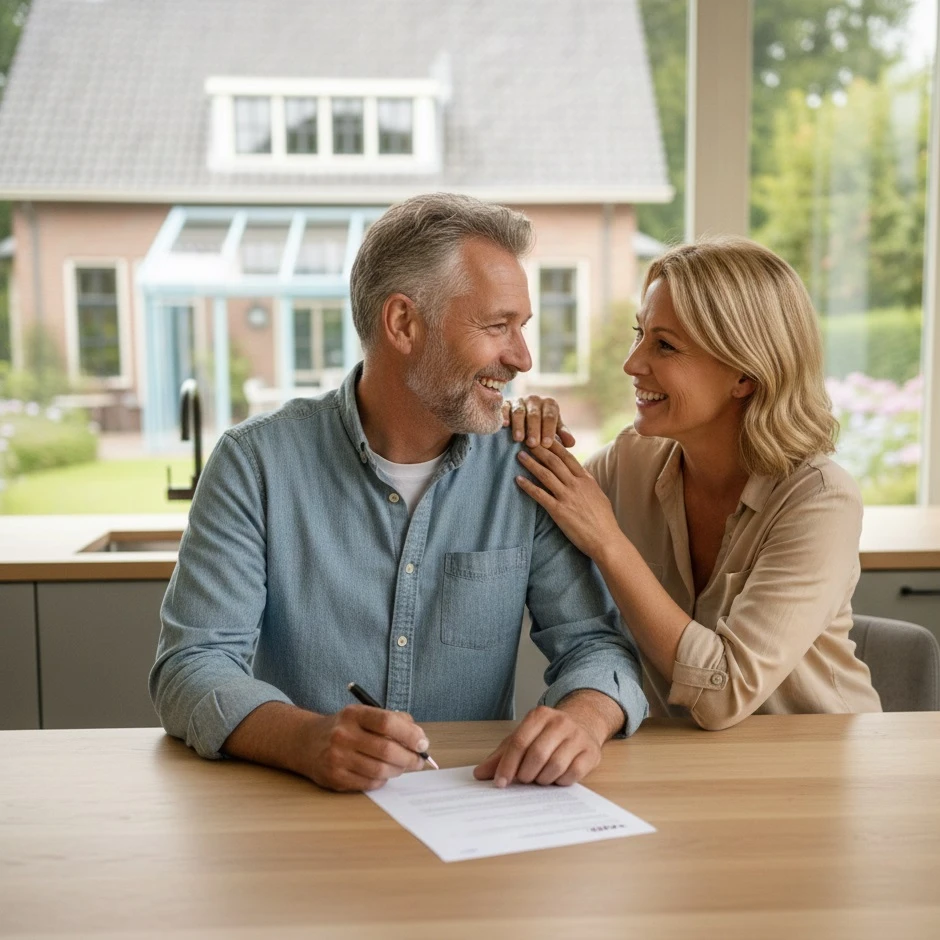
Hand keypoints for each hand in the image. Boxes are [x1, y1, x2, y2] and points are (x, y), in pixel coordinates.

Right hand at [302, 705, 429, 791]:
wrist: (307, 742)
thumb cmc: (346, 728)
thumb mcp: (364, 714)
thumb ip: (394, 720)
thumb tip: (419, 738)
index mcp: (354, 714)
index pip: (387, 722)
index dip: (410, 734)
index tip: (423, 743)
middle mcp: (343, 735)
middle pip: (386, 750)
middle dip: (409, 758)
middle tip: (418, 761)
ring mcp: (337, 758)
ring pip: (380, 770)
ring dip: (397, 770)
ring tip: (402, 766)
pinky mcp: (334, 778)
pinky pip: (369, 784)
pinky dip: (382, 780)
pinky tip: (383, 773)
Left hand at [473, 702, 606, 787]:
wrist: (583, 724)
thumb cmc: (547, 735)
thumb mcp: (523, 738)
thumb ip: (501, 755)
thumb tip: (479, 774)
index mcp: (539, 715)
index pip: (519, 742)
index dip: (507, 765)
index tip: (500, 783)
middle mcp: (560, 722)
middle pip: (537, 754)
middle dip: (526, 774)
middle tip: (523, 780)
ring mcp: (578, 736)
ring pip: (555, 766)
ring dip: (543, 779)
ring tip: (539, 778)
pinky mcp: (591, 752)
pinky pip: (573, 774)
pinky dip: (560, 781)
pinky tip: (556, 778)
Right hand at [502, 396, 575, 447]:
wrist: (525, 417)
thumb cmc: (543, 426)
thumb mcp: (554, 429)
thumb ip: (562, 435)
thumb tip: (571, 443)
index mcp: (549, 404)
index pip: (550, 416)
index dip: (549, 430)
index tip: (547, 444)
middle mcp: (535, 399)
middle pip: (534, 415)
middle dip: (534, 430)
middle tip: (533, 444)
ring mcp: (519, 400)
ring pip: (519, 412)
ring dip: (519, 425)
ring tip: (518, 439)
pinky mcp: (506, 403)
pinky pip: (504, 408)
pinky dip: (504, 416)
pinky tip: (504, 426)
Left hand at [515, 440, 622, 560]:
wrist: (606, 540)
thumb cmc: (604, 521)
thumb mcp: (598, 496)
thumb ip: (587, 483)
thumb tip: (580, 475)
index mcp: (586, 480)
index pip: (568, 457)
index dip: (554, 445)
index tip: (544, 436)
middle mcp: (576, 485)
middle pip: (554, 461)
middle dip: (539, 449)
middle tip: (527, 440)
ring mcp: (567, 497)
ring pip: (545, 474)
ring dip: (531, 463)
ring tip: (519, 455)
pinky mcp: (559, 511)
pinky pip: (540, 495)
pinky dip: (528, 486)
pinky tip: (518, 479)